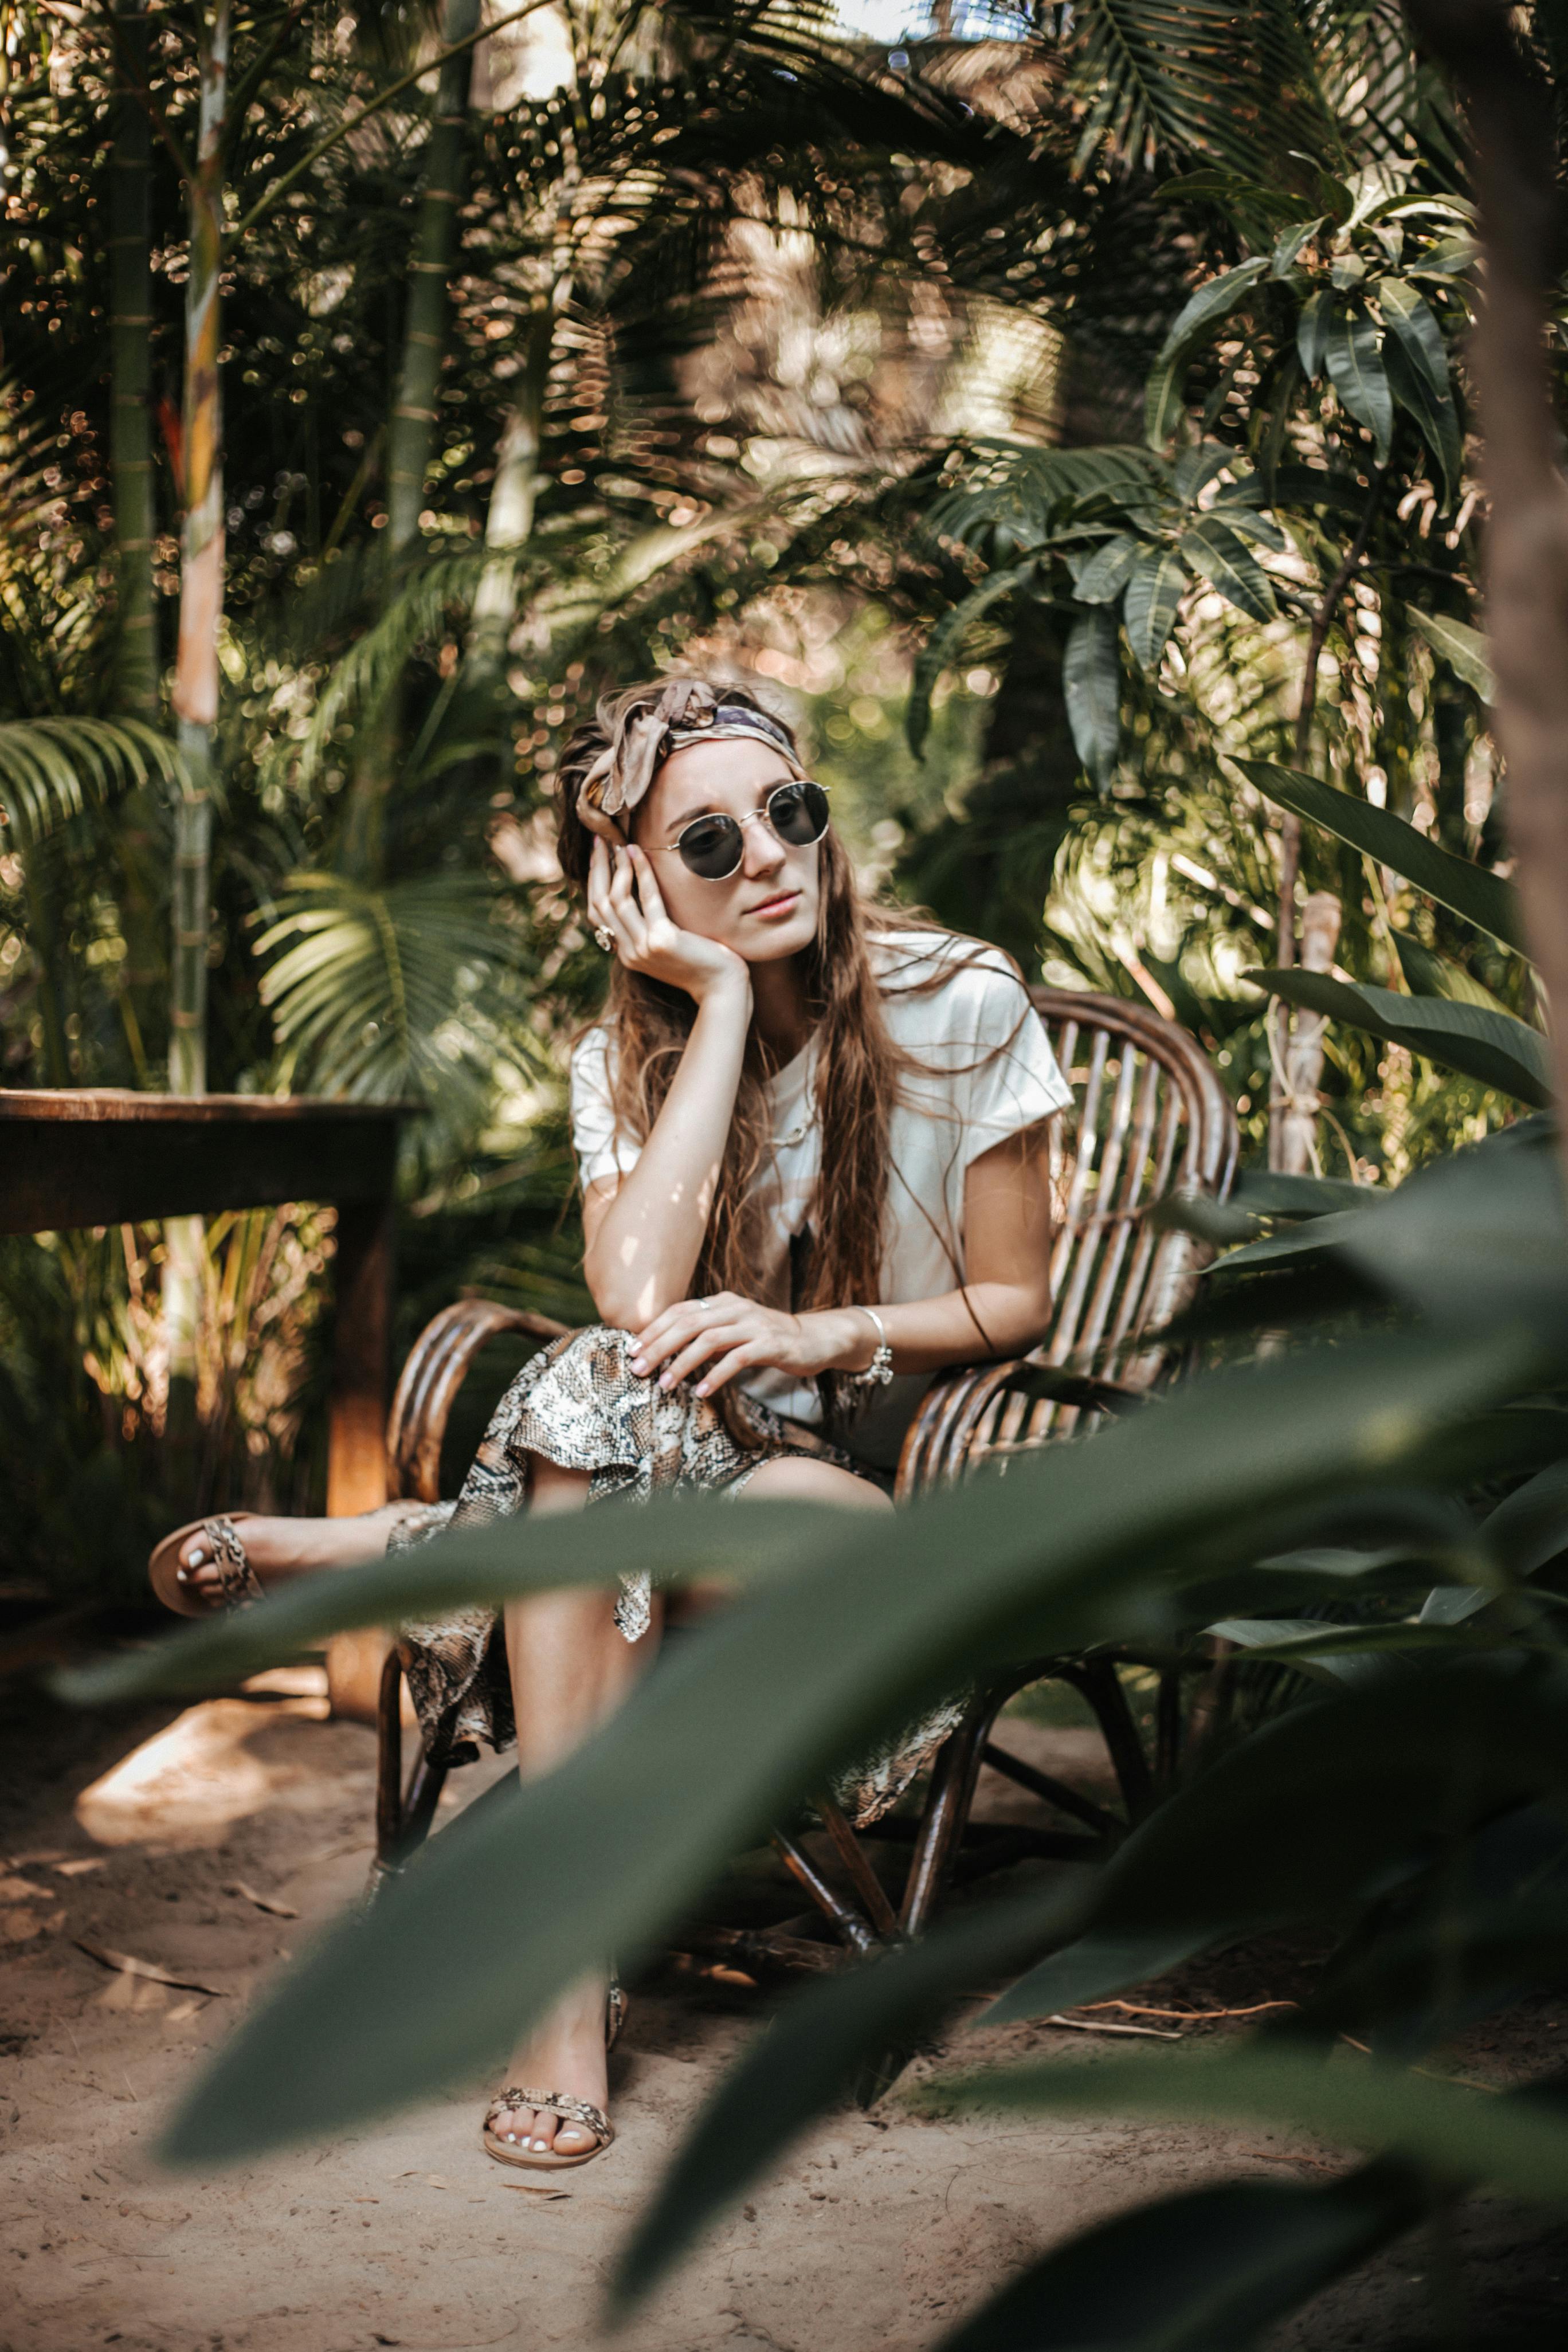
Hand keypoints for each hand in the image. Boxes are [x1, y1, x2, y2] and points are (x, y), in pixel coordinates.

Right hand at [586, 838, 749, 1006]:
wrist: (723, 989)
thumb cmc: (703, 964)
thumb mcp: (668, 946)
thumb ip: (651, 928)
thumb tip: (644, 896)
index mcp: (627, 953)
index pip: (599, 913)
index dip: (595, 881)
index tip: (599, 855)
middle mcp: (629, 952)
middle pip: (600, 903)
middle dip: (598, 869)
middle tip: (599, 841)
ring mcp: (643, 947)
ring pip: (617, 900)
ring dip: (618, 867)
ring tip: (621, 844)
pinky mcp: (661, 940)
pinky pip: (647, 899)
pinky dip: (642, 873)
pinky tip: (640, 854)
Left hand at [628, 1294, 871, 1398]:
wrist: (814, 1339)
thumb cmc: (767, 1340)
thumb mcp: (732, 1332)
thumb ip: (704, 1336)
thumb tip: (664, 1350)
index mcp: (722, 1302)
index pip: (680, 1311)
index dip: (654, 1329)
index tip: (632, 1350)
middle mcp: (736, 1308)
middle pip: (688, 1323)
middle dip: (659, 1346)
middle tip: (638, 1369)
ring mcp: (754, 1324)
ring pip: (709, 1340)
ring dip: (682, 1363)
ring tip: (664, 1385)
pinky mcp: (771, 1343)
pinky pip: (737, 1359)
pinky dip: (716, 1376)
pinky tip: (701, 1392)